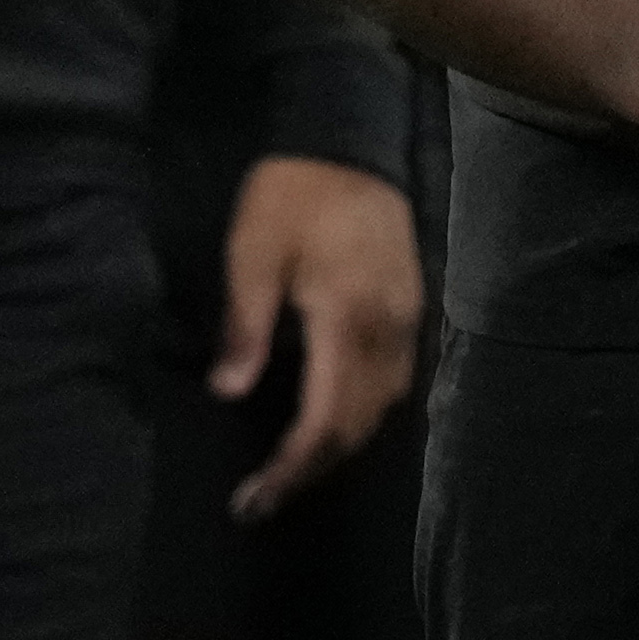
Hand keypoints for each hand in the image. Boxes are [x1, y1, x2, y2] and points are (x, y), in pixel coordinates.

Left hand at [214, 154, 424, 519]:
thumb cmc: (291, 196)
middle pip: (359, 425)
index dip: (292, 468)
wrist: (348, 140)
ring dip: (340, 444)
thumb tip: (227, 393)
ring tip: (294, 466)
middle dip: (312, 469)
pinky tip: (332, 416)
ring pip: (384, 407)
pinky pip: (394, 380)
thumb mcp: (252, 254)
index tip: (253, 500)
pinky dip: (362, 412)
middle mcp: (387, 329)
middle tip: (263, 498)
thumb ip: (245, 327)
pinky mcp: (410, 305)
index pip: (325, 418)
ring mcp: (407, 318)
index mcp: (346, 318)